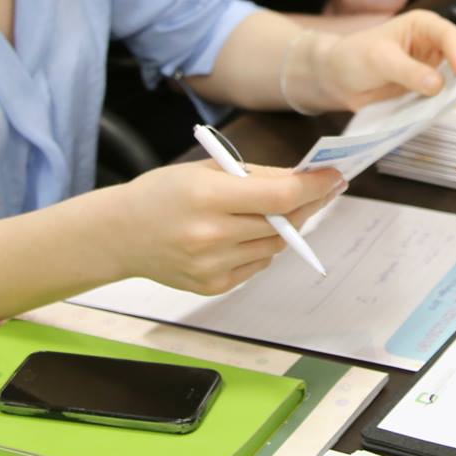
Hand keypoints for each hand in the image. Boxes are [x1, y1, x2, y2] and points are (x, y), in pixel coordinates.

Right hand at [106, 160, 341, 294]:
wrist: (120, 234)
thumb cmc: (164, 193)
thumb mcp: (206, 169)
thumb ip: (255, 176)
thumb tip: (303, 180)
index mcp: (209, 197)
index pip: (281, 197)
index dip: (314, 187)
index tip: (335, 177)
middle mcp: (212, 236)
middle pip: (284, 223)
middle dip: (308, 204)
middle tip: (321, 190)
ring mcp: (213, 266)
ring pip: (275, 245)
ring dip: (285, 227)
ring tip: (271, 210)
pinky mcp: (213, 286)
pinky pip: (257, 264)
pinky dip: (261, 247)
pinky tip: (243, 234)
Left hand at [318, 10, 455, 109]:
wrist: (337, 79)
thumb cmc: (355, 57)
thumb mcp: (380, 60)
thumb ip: (409, 71)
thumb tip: (438, 85)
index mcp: (423, 26)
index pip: (449, 35)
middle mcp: (431, 45)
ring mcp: (430, 69)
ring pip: (452, 80)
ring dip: (455, 91)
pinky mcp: (424, 89)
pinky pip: (439, 97)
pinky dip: (443, 104)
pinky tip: (446, 112)